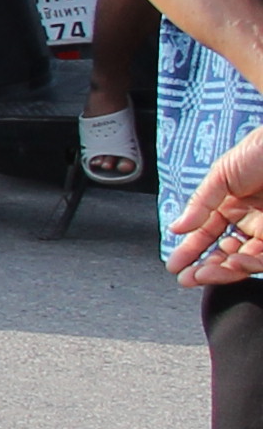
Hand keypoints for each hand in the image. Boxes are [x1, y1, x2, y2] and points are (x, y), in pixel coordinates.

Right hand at [174, 125, 262, 285]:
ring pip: (244, 260)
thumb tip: (177, 228)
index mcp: (231, 205)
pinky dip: (249, 264)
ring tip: (204, 274)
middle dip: (205, 268)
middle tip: (187, 278)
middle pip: (224, 252)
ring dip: (223, 271)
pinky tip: (234, 262)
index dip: (190, 251)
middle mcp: (249, 220)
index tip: (174, 265)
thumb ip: (200, 204)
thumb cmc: (261, 151)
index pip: (207, 234)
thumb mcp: (221, 174)